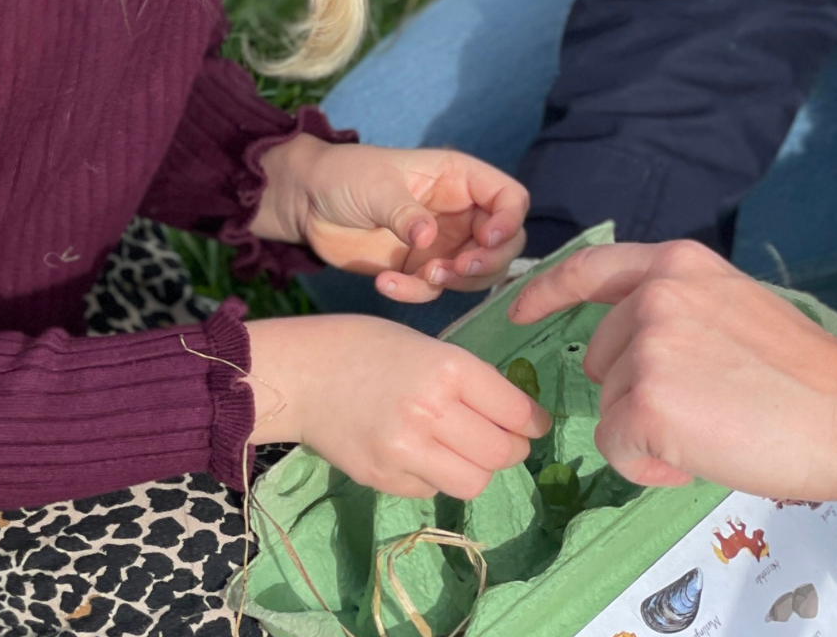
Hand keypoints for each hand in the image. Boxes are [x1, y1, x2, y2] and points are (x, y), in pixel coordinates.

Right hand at [245, 315, 551, 498]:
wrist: (301, 373)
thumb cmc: (366, 346)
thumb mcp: (427, 346)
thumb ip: (469, 381)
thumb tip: (516, 418)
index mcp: (448, 369)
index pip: (515, 411)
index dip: (534, 422)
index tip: (535, 425)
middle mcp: (432, 411)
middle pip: (501, 453)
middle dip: (511, 449)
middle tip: (502, 440)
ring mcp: (406, 450)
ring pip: (474, 481)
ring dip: (477, 469)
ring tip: (463, 452)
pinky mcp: (384, 477)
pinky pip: (433, 489)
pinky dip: (436, 476)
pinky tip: (419, 453)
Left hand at [254, 137, 528, 301]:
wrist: (305, 203)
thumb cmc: (345, 176)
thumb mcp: (377, 187)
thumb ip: (406, 213)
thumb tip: (430, 239)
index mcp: (460, 179)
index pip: (509, 198)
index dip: (510, 220)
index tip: (489, 238)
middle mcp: (460, 212)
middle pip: (503, 243)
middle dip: (487, 261)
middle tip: (456, 269)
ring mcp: (442, 243)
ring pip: (476, 273)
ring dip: (455, 282)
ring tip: (425, 276)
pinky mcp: (419, 269)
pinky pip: (433, 290)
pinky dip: (415, 293)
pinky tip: (386, 283)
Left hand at [508, 241, 836, 501]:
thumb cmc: (804, 377)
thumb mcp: (733, 308)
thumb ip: (678, 310)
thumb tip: (630, 350)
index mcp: (679, 264)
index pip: (591, 268)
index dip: (547, 291)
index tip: (519, 310)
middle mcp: (656, 295)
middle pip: (600, 357)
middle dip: (634, 393)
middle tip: (705, 409)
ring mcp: (647, 347)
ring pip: (608, 407)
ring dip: (646, 432)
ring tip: (712, 430)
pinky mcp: (644, 403)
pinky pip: (616, 447)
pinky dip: (649, 466)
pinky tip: (698, 457)